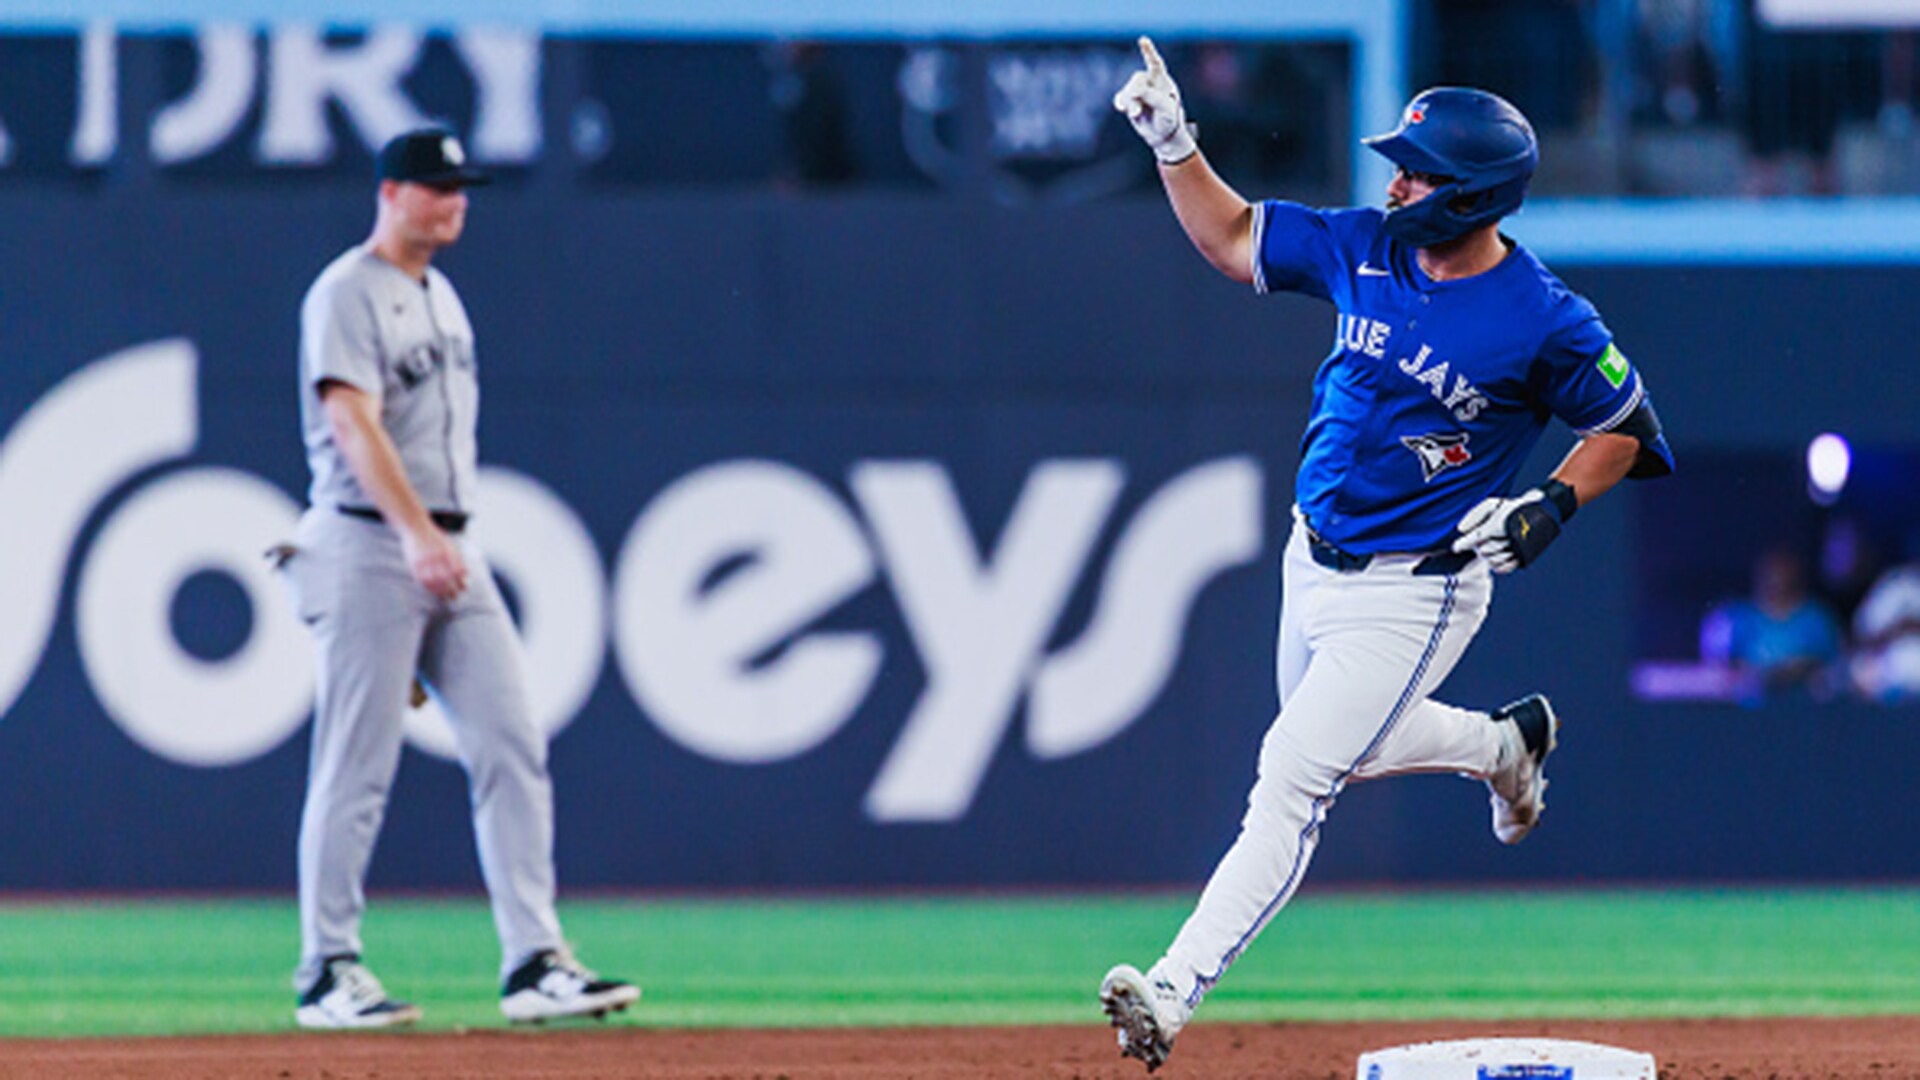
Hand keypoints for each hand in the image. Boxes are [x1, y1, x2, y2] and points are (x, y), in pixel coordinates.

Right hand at [401, 524, 468, 599]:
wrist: (416, 526)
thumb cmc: (436, 538)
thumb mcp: (449, 545)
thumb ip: (457, 559)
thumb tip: (465, 575)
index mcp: (448, 552)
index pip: (457, 571)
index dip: (461, 582)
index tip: (463, 589)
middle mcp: (437, 557)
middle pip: (445, 579)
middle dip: (451, 590)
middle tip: (454, 597)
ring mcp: (424, 560)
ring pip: (433, 581)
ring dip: (439, 592)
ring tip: (443, 597)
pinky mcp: (414, 563)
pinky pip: (421, 579)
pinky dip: (427, 587)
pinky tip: (432, 591)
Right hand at [1112, 37, 1196, 164]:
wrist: (1164, 136)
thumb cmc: (1169, 119)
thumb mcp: (1165, 108)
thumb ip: (1151, 96)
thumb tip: (1135, 90)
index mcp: (1163, 81)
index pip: (1156, 64)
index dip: (1149, 52)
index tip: (1143, 40)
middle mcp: (1150, 83)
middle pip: (1138, 79)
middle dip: (1136, 92)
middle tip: (1138, 108)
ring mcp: (1140, 93)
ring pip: (1129, 90)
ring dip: (1130, 102)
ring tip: (1135, 114)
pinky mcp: (1131, 102)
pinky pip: (1121, 98)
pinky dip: (1121, 103)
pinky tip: (1122, 108)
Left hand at [1451, 485, 1570, 572]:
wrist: (1540, 511)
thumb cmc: (1511, 507)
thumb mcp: (1491, 504)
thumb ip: (1474, 515)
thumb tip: (1461, 529)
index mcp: (1498, 524)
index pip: (1476, 538)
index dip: (1463, 544)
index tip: (1455, 548)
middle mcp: (1507, 538)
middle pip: (1484, 551)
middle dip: (1481, 547)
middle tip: (1482, 542)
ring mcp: (1516, 549)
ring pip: (1493, 561)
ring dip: (1488, 557)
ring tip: (1491, 548)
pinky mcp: (1523, 557)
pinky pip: (1503, 568)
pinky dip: (1496, 566)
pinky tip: (1495, 559)